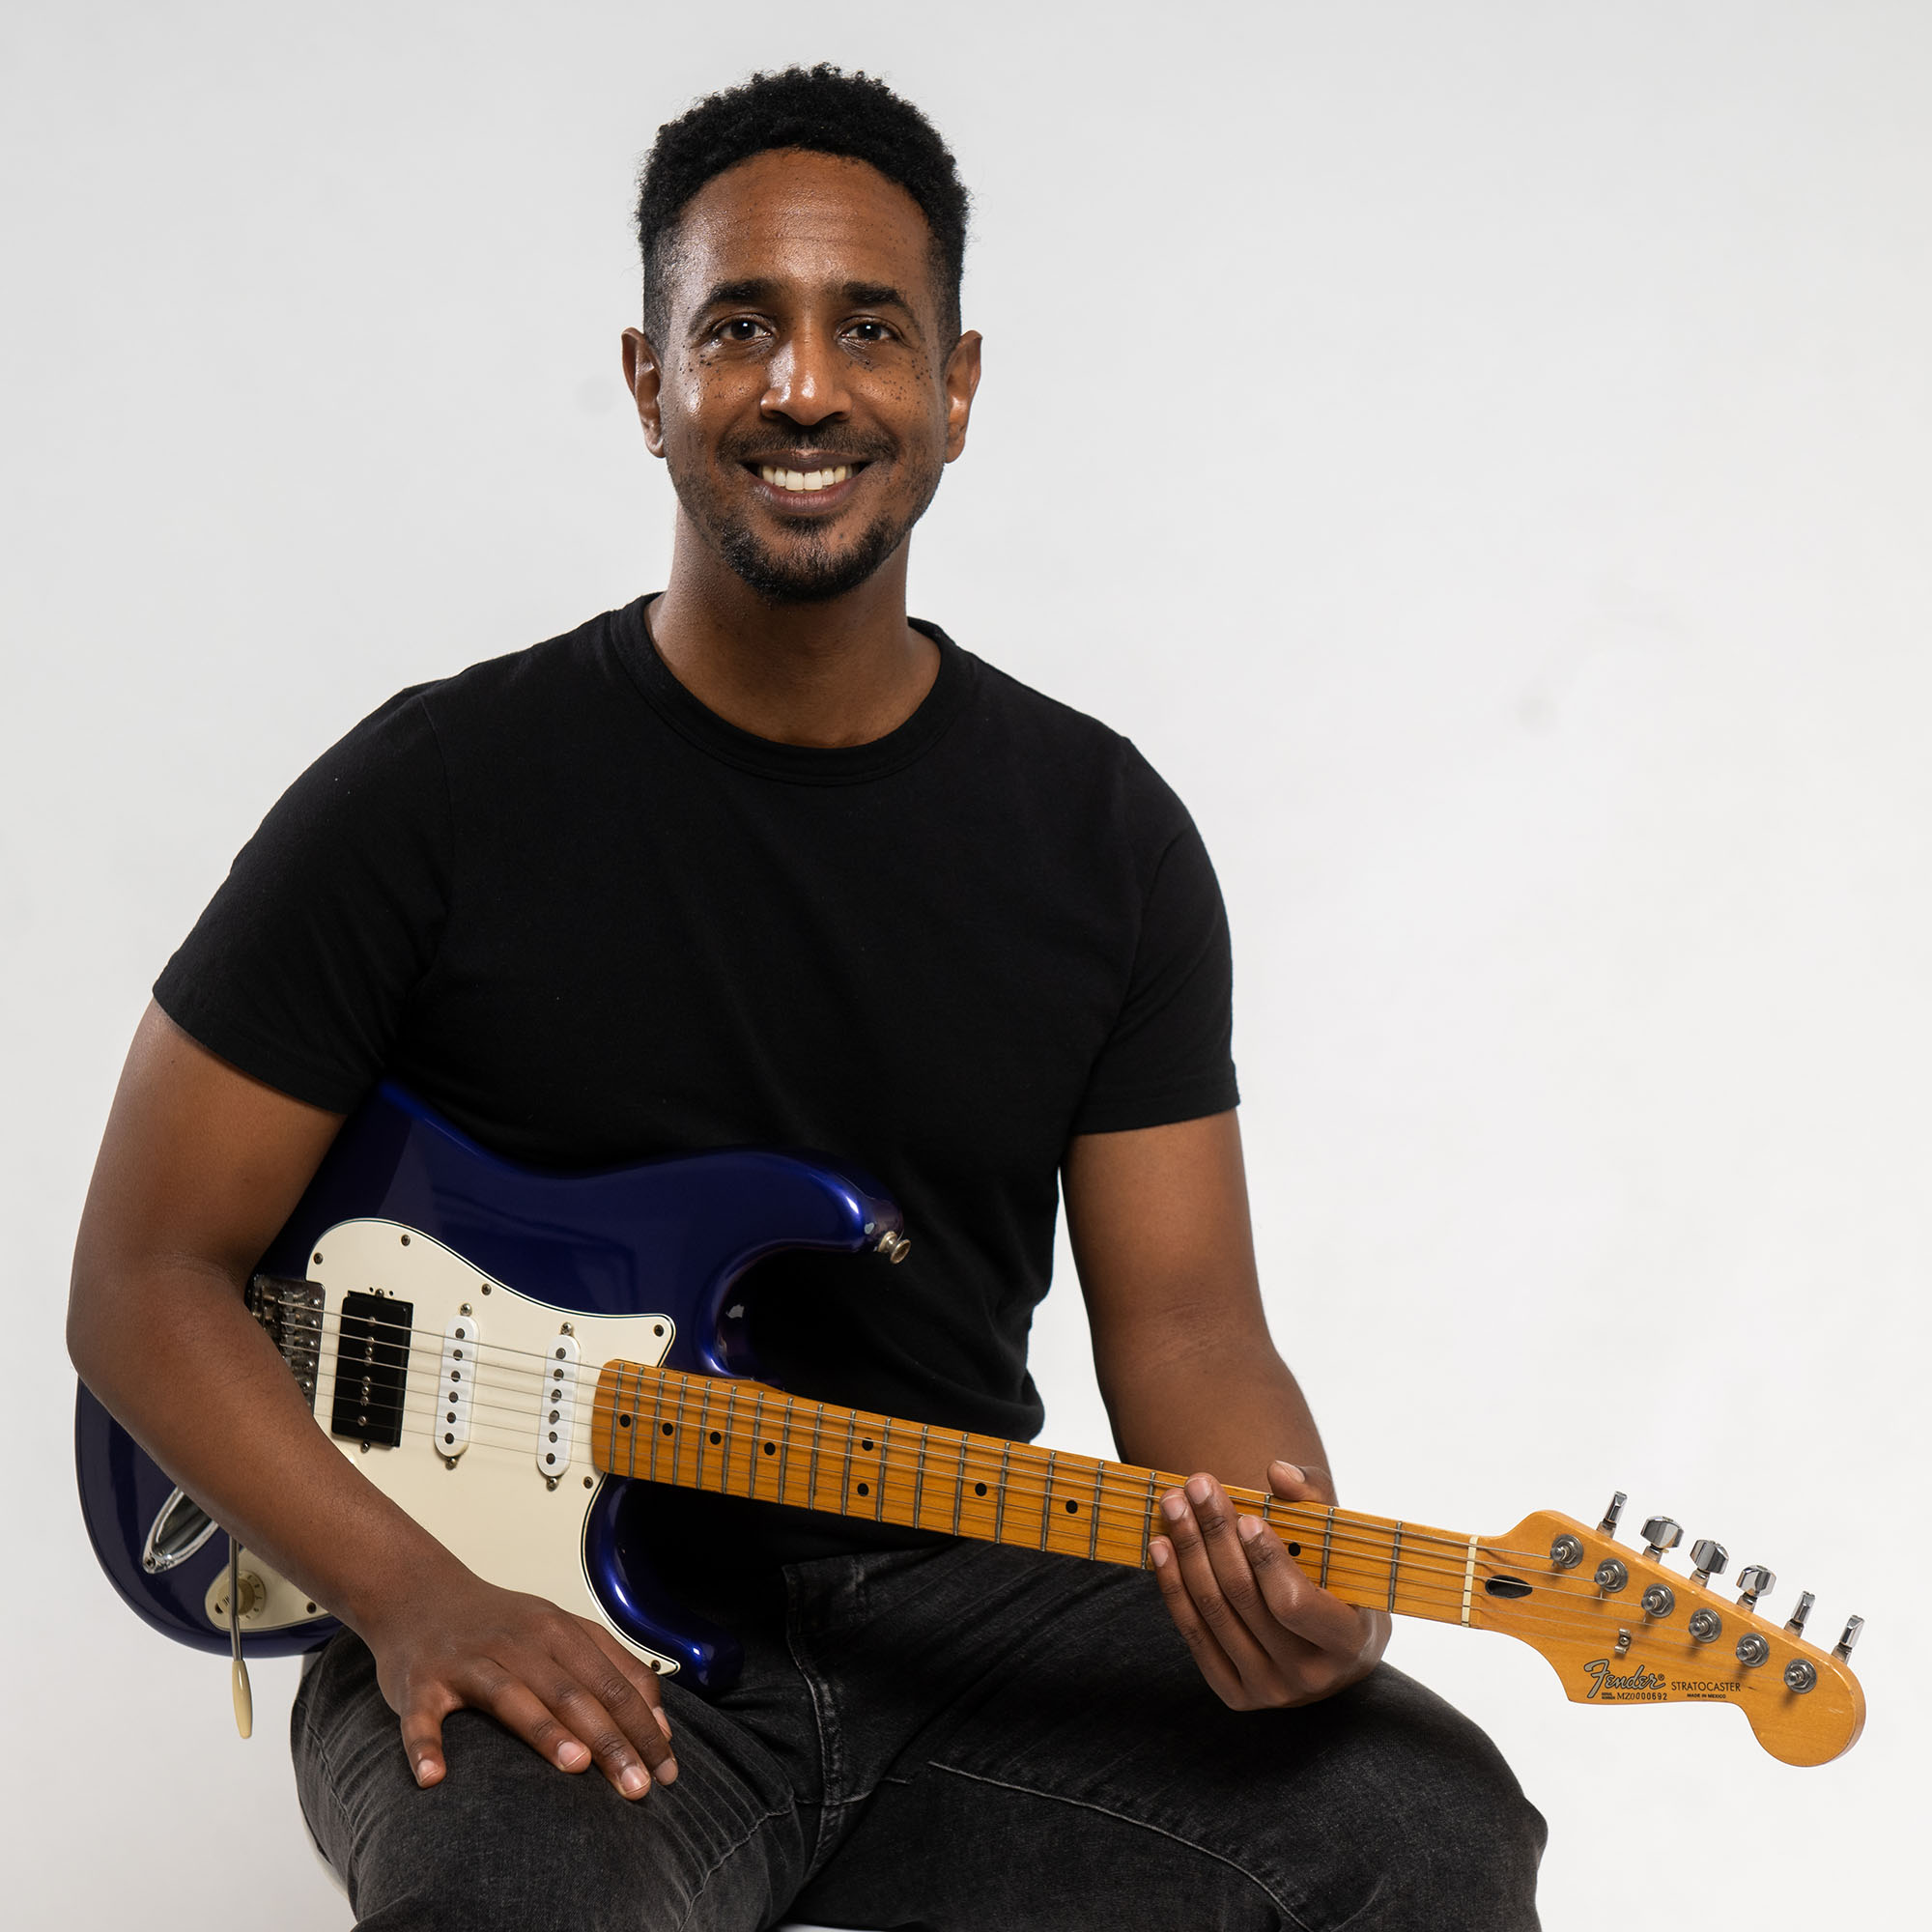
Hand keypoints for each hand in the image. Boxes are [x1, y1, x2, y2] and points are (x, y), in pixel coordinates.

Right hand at [360, 1560, 677, 1796]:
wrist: (420, 1595)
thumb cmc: (500, 1626)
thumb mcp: (561, 1631)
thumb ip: (610, 1668)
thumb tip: (658, 1723)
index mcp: (558, 1631)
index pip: (612, 1682)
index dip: (643, 1725)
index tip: (666, 1769)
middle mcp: (517, 1642)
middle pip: (572, 1692)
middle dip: (611, 1740)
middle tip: (638, 1788)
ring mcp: (468, 1661)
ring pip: (512, 1696)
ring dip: (544, 1731)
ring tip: (576, 1766)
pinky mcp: (421, 1683)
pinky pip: (423, 1717)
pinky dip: (426, 1745)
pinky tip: (434, 1777)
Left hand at [1149, 1459, 1388, 1709]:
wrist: (1331, 1651)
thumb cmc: (1340, 1583)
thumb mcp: (1341, 1543)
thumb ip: (1315, 1500)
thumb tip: (1277, 1471)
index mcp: (1346, 1642)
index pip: (1293, 1603)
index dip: (1266, 1560)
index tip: (1246, 1517)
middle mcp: (1308, 1676)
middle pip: (1243, 1599)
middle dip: (1215, 1535)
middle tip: (1197, 1485)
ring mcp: (1268, 1691)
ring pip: (1213, 1612)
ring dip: (1187, 1551)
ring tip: (1173, 1504)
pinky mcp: (1234, 1694)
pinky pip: (1194, 1636)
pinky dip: (1173, 1587)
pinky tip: (1161, 1546)